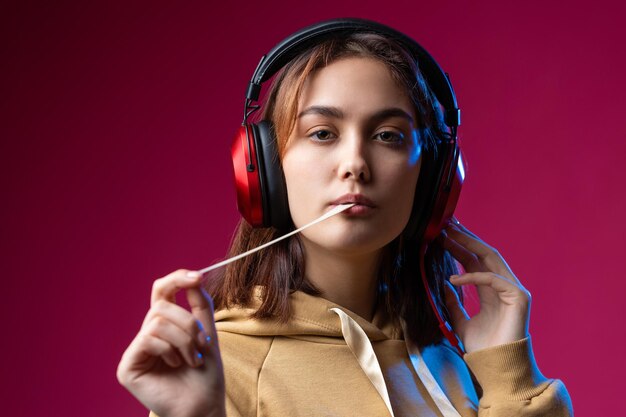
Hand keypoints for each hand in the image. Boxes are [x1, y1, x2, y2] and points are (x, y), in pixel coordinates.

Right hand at [117, 270, 225, 416]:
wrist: (204, 405)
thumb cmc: (205, 374)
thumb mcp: (207, 331)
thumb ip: (200, 304)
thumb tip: (195, 277)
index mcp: (165, 324)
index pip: (162, 291)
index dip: (176, 279)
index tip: (197, 276)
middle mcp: (147, 334)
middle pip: (161, 305)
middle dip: (189, 324)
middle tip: (201, 345)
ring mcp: (136, 350)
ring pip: (157, 322)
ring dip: (183, 341)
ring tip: (191, 359)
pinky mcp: (127, 366)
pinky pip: (147, 339)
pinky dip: (168, 350)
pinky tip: (175, 366)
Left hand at [438, 219, 530, 352]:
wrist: (496, 368)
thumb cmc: (482, 348)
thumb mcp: (460, 322)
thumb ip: (453, 303)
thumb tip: (444, 284)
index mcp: (491, 291)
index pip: (475, 261)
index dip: (459, 246)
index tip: (442, 234)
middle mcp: (503, 286)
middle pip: (483, 254)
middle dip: (464, 238)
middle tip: (445, 224)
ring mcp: (514, 290)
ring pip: (491, 259)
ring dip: (469, 245)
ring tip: (448, 236)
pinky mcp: (519, 297)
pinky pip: (493, 279)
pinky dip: (473, 276)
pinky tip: (454, 277)